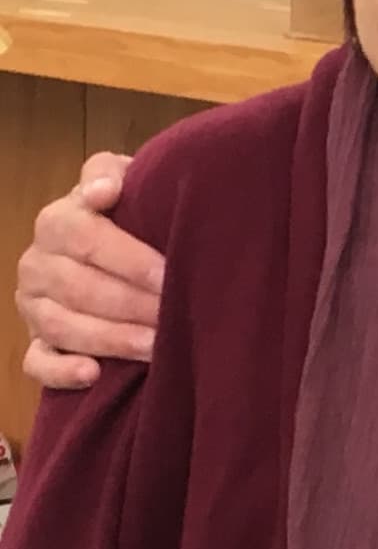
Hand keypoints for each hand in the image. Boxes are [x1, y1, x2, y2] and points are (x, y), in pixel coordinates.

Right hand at [14, 153, 163, 390]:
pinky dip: (61, 371)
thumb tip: (105, 190)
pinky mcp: (34, 340)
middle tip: (175, 315)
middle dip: (132, 305)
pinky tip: (94, 374)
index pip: (86, 239)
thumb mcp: (124, 180)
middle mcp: (37, 262)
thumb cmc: (129, 208)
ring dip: (111, 339)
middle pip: (80, 288)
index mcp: (57, 221)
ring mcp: (32, 305)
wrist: (116, 235)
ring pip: (62, 326)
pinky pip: (37, 362)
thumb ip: (110, 173)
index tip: (168, 275)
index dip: (130, 260)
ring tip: (156, 347)